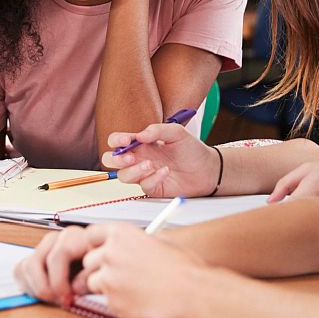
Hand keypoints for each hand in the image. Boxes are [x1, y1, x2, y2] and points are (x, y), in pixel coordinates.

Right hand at [15, 224, 114, 304]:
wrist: (97, 267)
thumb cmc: (99, 269)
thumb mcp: (100, 273)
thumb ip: (88, 279)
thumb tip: (75, 288)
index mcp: (76, 237)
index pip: (59, 253)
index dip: (59, 280)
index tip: (66, 297)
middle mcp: (57, 237)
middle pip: (37, 261)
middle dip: (46, 287)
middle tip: (58, 301)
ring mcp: (44, 246)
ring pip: (27, 266)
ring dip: (38, 288)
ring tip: (54, 298)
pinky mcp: (33, 255)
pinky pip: (21, 270)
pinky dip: (30, 286)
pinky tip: (46, 294)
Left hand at [81, 224, 202, 317]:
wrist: (192, 292)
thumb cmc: (181, 267)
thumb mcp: (156, 240)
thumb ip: (132, 242)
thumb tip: (118, 246)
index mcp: (121, 234)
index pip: (91, 234)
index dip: (95, 244)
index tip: (98, 250)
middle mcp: (110, 254)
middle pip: (89, 260)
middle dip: (100, 267)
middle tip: (119, 274)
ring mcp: (109, 279)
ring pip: (93, 282)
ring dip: (107, 286)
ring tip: (132, 288)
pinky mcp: (113, 302)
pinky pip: (106, 302)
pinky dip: (118, 302)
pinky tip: (138, 299)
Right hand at [102, 123, 218, 196]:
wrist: (207, 169)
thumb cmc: (191, 149)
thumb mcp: (177, 132)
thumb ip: (157, 130)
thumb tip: (139, 136)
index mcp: (140, 144)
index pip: (117, 141)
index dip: (116, 140)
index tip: (126, 141)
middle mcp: (138, 158)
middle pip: (111, 161)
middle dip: (116, 159)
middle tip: (130, 157)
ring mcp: (144, 174)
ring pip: (123, 176)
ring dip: (134, 171)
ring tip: (151, 164)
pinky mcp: (153, 188)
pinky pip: (143, 186)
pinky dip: (153, 179)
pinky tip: (166, 172)